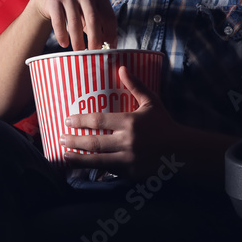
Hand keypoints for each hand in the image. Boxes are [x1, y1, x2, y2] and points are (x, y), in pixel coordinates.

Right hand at [31, 0, 117, 50]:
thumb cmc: (76, 7)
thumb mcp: (90, 11)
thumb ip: (100, 25)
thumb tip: (109, 47)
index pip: (109, 18)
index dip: (110, 36)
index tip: (108, 51)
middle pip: (93, 19)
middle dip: (95, 39)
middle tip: (93, 54)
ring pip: (75, 22)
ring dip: (78, 40)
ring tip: (78, 52)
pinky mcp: (54, 1)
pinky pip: (59, 22)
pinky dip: (62, 35)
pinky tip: (64, 44)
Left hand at [60, 66, 177, 179]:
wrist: (181, 152)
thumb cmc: (164, 124)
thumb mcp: (151, 102)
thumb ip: (135, 86)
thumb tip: (121, 67)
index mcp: (130, 122)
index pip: (99, 121)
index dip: (81, 120)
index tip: (68, 120)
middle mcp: (128, 142)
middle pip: (94, 142)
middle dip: (74, 140)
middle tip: (61, 137)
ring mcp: (129, 161)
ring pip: (98, 161)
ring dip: (79, 158)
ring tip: (64, 155)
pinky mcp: (131, 174)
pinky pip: (110, 172)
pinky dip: (95, 170)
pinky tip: (84, 168)